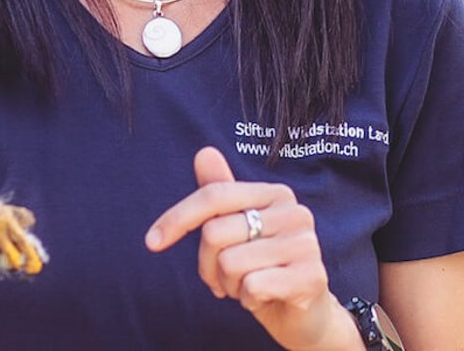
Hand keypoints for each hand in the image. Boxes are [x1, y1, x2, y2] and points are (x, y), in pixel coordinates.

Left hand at [145, 147, 361, 350]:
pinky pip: (252, 286)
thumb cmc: (264, 266)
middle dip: (207, 265)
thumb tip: (204, 153)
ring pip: (230, 263)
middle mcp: (294, 212)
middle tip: (223, 279)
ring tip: (245, 287)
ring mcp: (306, 244)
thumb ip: (220, 193)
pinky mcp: (311, 277)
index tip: (152, 242)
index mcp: (275, 194)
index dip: (177, 218)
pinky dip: (247, 300)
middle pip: (215, 233)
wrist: (305, 312)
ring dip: (228, 286)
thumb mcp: (236, 231)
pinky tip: (262, 298)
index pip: (214, 195)